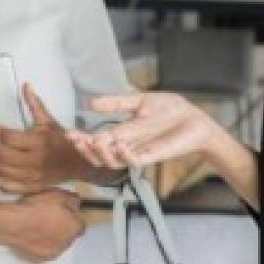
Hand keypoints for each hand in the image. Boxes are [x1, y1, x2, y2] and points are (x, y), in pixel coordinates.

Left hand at [0, 84, 83, 194]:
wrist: (79, 164)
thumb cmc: (62, 140)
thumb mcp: (49, 121)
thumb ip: (35, 104)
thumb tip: (25, 85)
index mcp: (38, 142)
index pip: (7, 136)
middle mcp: (34, 160)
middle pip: (0, 154)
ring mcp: (31, 176)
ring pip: (1, 170)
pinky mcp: (30, 187)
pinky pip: (7, 186)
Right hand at [4, 189, 83, 263]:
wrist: (15, 222)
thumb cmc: (37, 208)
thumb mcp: (59, 194)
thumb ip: (73, 200)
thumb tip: (76, 204)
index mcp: (75, 228)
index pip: (80, 224)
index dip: (72, 217)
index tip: (64, 212)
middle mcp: (67, 243)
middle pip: (69, 236)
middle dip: (63, 228)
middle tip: (50, 218)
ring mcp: (53, 253)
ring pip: (57, 244)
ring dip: (52, 237)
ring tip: (40, 227)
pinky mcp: (40, 259)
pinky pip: (44, 251)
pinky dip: (41, 244)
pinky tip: (33, 235)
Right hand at [66, 92, 228, 169]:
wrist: (195, 118)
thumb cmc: (171, 110)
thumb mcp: (139, 102)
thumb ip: (116, 103)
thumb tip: (90, 102)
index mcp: (122, 133)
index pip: (96, 141)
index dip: (81, 139)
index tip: (69, 132)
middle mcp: (127, 145)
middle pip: (99, 156)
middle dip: (85, 149)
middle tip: (77, 139)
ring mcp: (139, 152)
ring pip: (113, 162)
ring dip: (101, 154)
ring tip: (97, 141)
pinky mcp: (153, 156)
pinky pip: (134, 162)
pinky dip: (124, 155)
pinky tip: (119, 144)